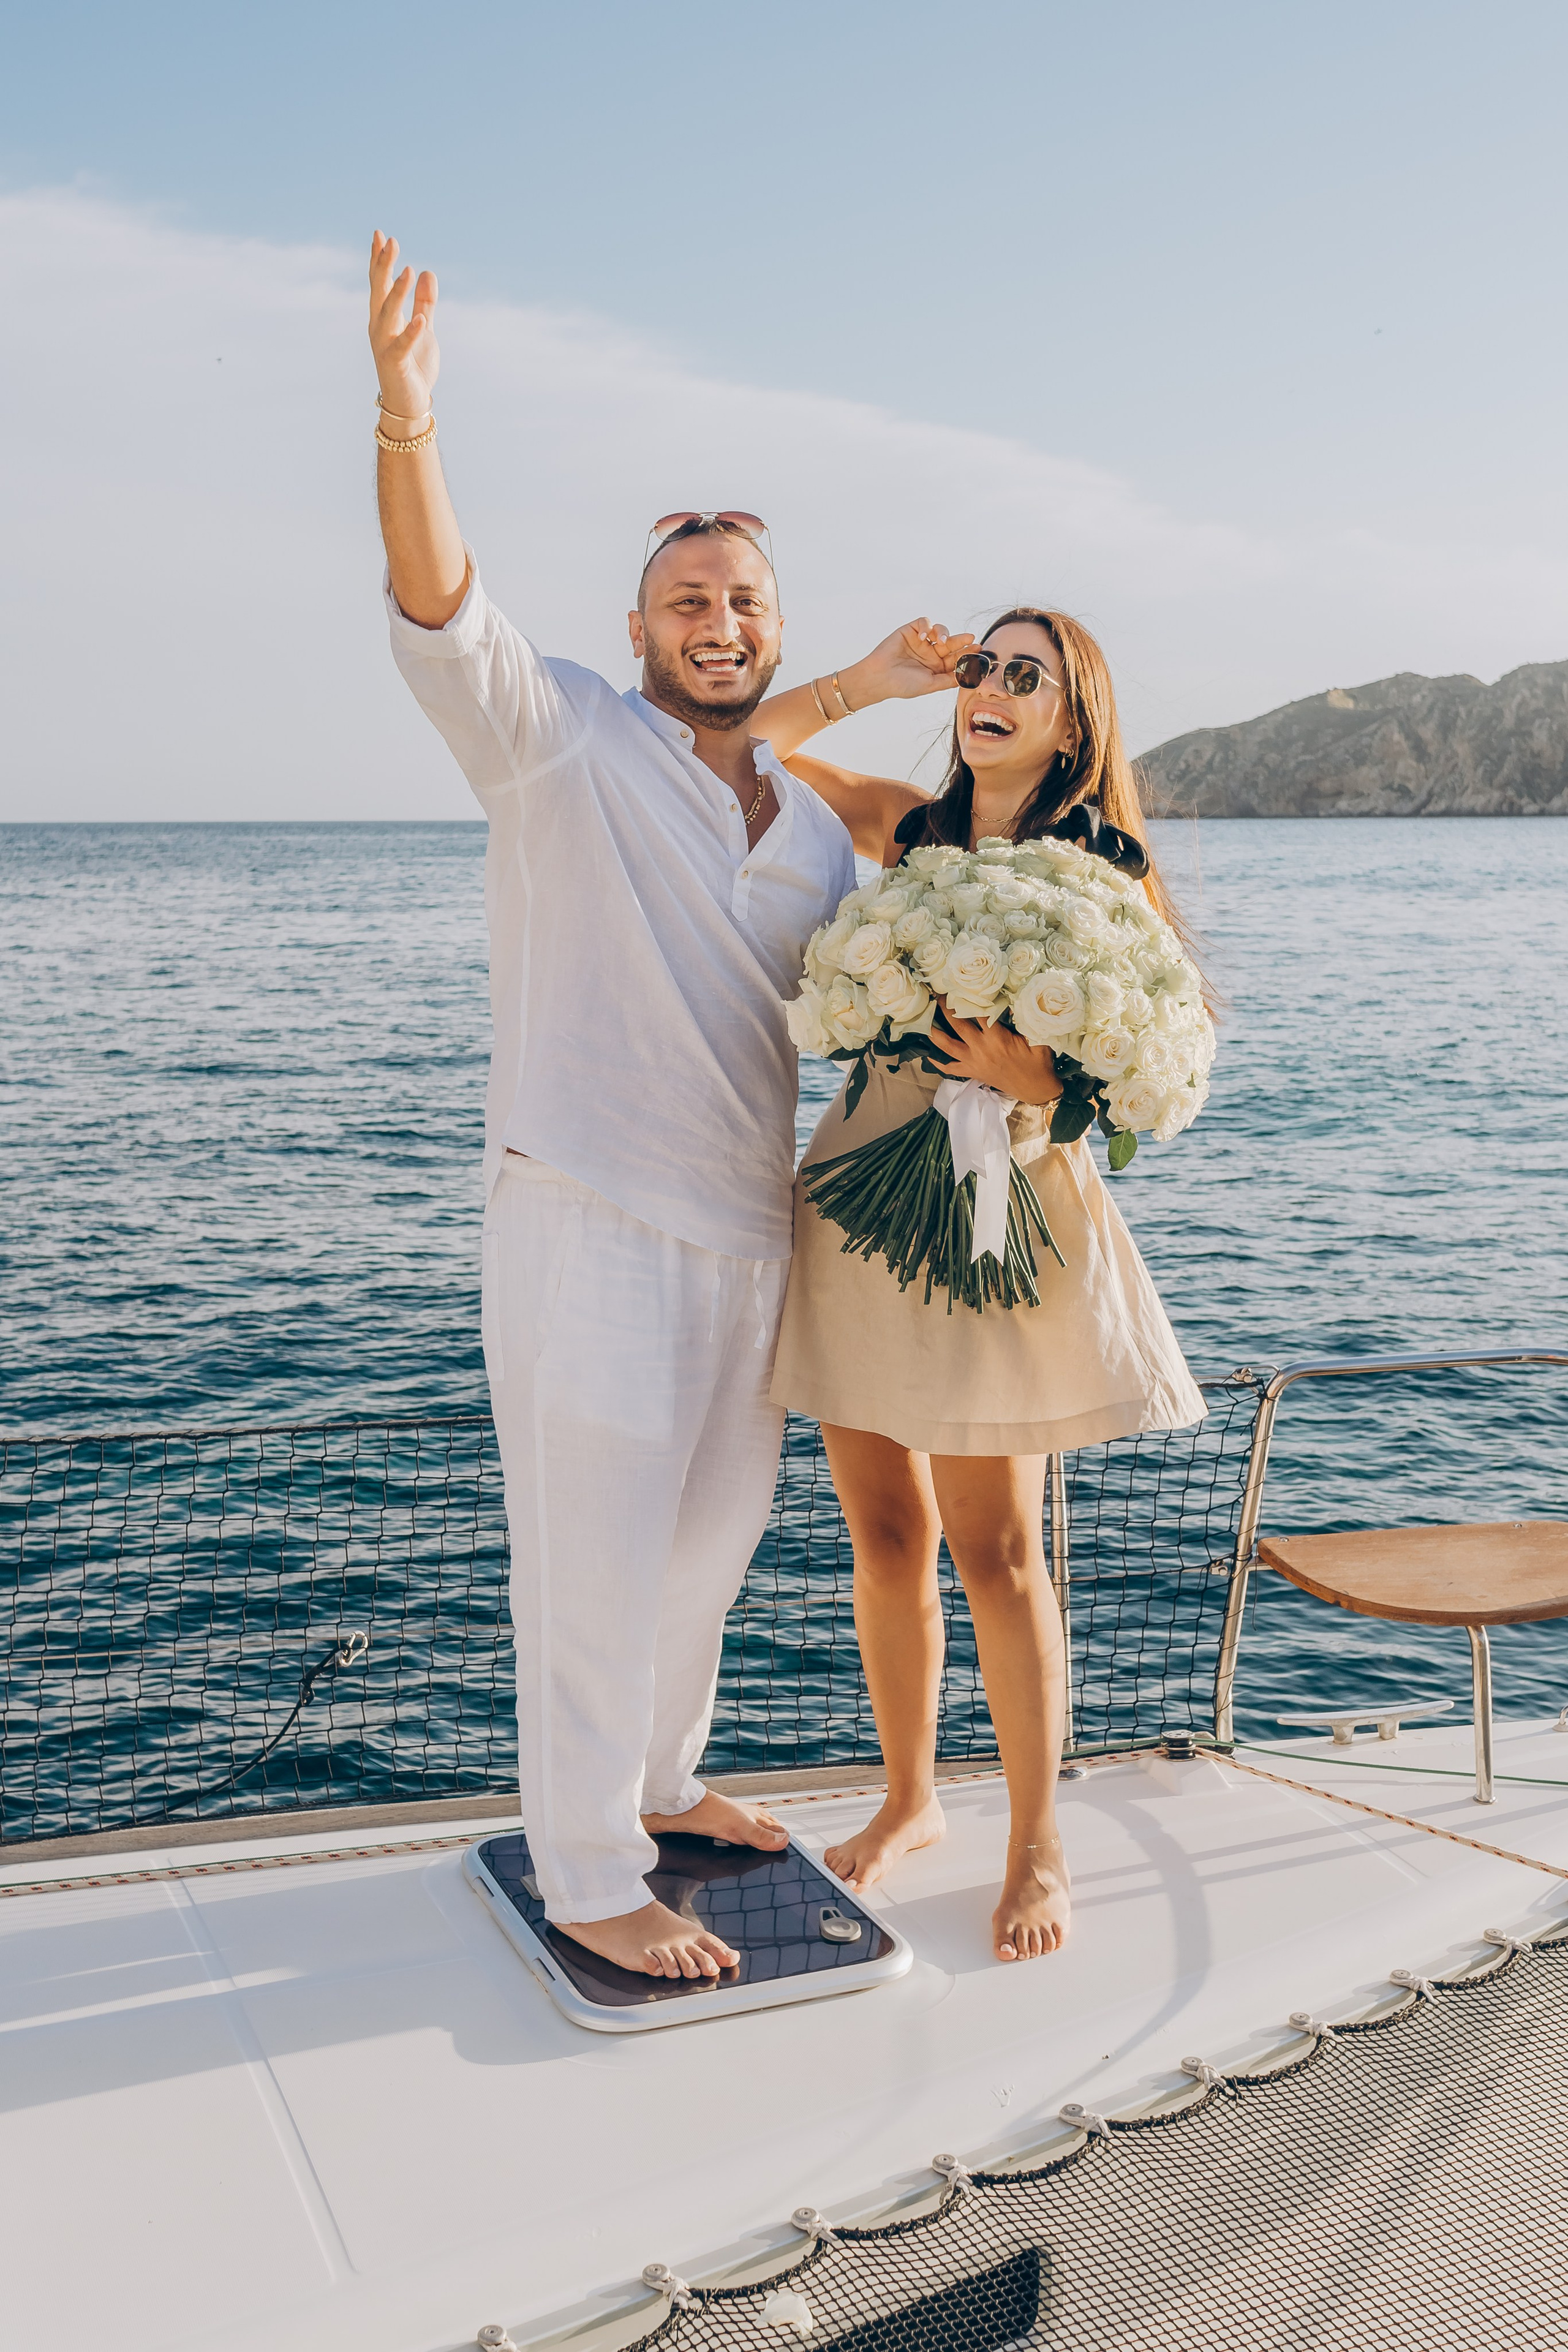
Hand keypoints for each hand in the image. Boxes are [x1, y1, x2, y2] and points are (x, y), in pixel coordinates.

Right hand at [369, 232, 440, 421]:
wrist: (409, 404)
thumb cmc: (414, 367)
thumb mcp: (423, 330)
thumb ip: (424, 303)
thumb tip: (427, 272)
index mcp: (384, 317)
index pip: (379, 283)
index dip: (379, 260)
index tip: (381, 234)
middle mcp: (379, 328)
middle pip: (378, 292)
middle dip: (382, 267)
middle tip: (390, 241)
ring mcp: (384, 346)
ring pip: (387, 315)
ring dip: (396, 293)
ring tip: (408, 271)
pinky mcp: (394, 365)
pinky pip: (401, 347)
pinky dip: (411, 334)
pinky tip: (422, 320)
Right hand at [844, 619, 978, 708]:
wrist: (879, 677)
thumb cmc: (903, 685)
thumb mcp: (930, 684)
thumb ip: (950, 680)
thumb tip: (971, 677)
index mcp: (937, 667)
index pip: (956, 658)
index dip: (967, 654)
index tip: (978, 651)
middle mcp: (931, 653)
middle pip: (951, 643)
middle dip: (961, 641)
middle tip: (971, 639)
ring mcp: (921, 641)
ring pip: (940, 630)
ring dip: (944, 633)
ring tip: (940, 641)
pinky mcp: (910, 630)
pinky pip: (924, 622)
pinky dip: (926, 626)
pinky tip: (923, 637)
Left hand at [927, 1008, 1060, 1107]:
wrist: (1036, 1089)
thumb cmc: (1038, 1062)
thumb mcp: (1037, 1038)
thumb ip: (1025, 1020)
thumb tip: (1013, 1000)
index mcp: (997, 1038)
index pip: (978, 1013)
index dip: (968, 997)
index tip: (957, 985)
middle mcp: (981, 1048)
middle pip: (957, 1025)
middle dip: (946, 1008)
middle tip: (937, 995)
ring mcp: (974, 1061)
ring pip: (948, 1046)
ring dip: (935, 1033)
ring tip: (925, 1021)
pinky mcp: (972, 1072)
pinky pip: (950, 1068)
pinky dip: (938, 1062)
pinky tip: (930, 1055)